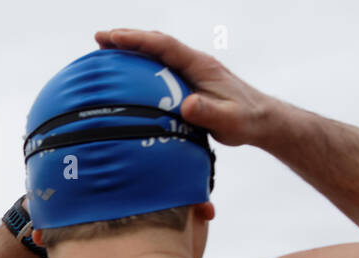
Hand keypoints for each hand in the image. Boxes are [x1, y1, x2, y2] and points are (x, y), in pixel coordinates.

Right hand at [95, 29, 277, 147]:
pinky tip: (124, 76)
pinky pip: (158, 70)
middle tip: (99, 38)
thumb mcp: (228, 119)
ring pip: (155, 55)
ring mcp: (189, 72)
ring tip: (103, 51)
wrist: (259, 119)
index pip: (165, 46)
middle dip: (127, 38)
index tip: (114, 37)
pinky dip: (138, 67)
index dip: (138, 40)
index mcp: (199, 65)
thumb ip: (208, 112)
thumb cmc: (245, 119)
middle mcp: (192, 63)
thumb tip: (187, 105)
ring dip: (131, 50)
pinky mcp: (186, 83)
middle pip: (156, 44)